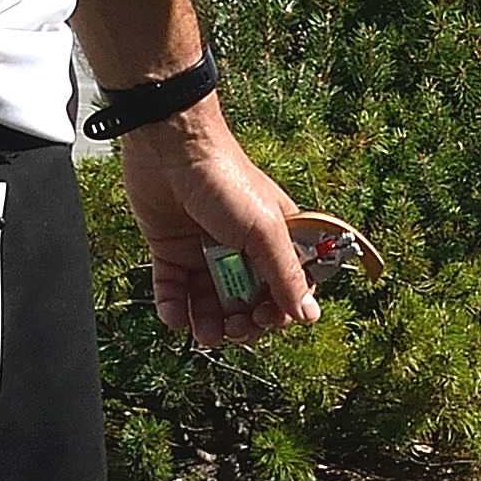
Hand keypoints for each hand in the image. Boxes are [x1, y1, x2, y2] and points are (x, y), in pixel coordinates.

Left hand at [115, 108, 314, 345]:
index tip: (266, 320)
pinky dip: (173, 308)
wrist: (170, 146)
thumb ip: (285, 276)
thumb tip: (310, 317)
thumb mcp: (263, 231)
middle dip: (243, 323)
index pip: (284, 289)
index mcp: (273, 240)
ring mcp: (204, 250)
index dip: (278, 311)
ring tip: (205, 334)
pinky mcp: (170, 250)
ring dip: (209, 324)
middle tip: (234, 328)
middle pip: (247, 302)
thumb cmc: (226, 181)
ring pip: (210, 303)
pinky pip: (173, 290)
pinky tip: (175, 317)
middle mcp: (240, 249)